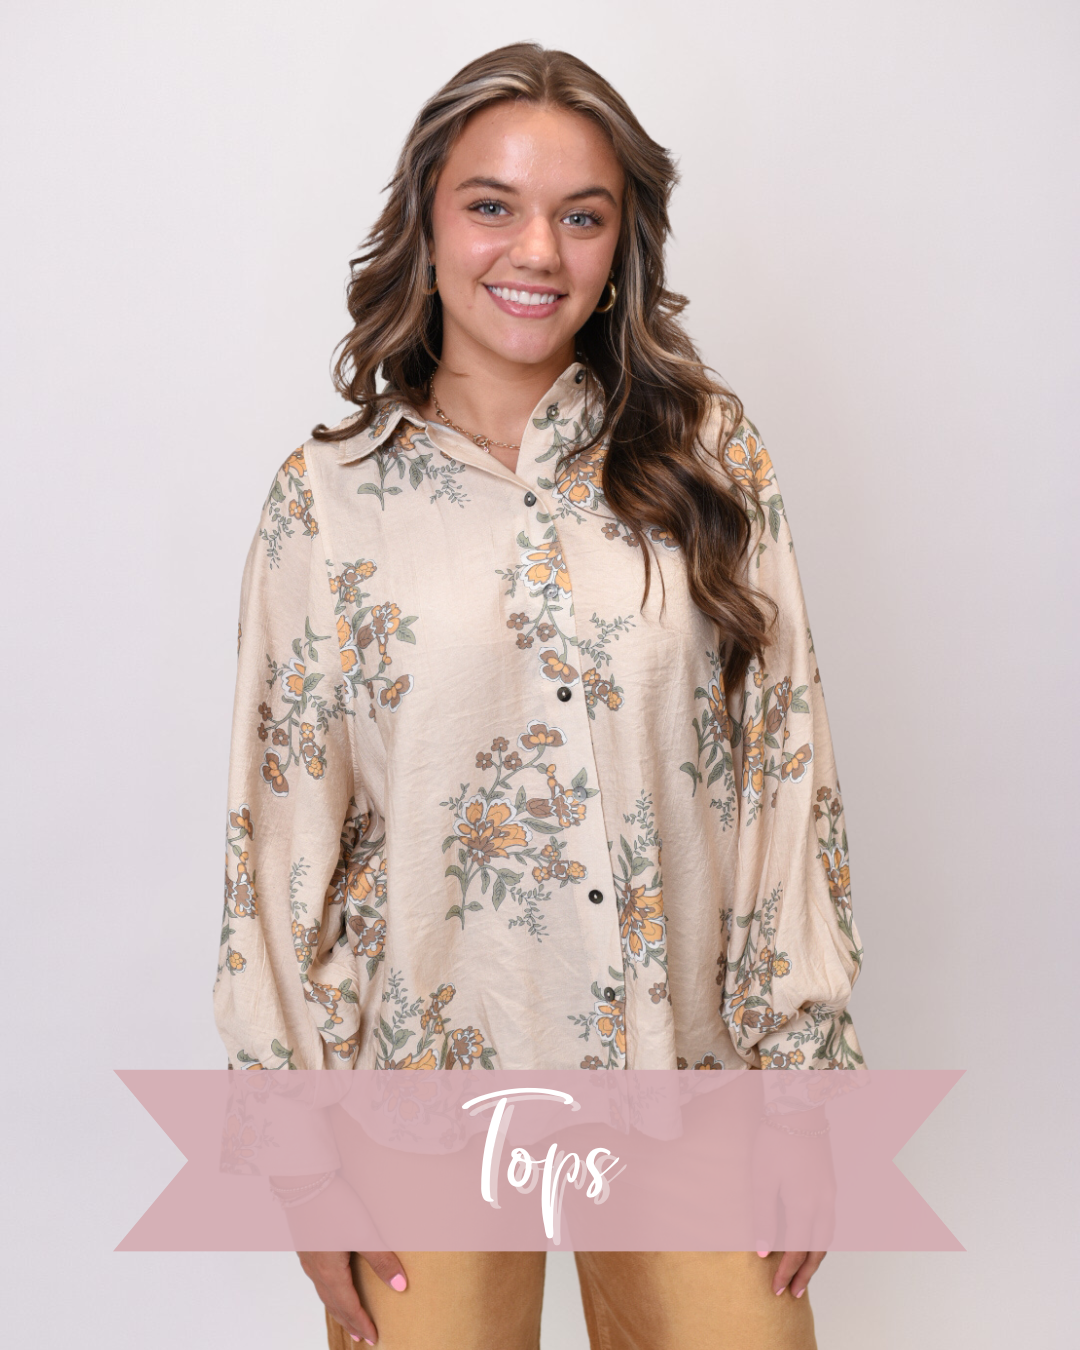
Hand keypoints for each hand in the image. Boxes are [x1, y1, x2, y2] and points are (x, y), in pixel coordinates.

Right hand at [271, 1173, 406, 1343]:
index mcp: (331, 1273)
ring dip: (337, 1307)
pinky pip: (317, 1279)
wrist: (303, 1182)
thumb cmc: (334, 1206)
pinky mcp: (306, 1246)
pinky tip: (331, 1284)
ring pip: (324, 1292)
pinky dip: (328, 1291)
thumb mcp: (364, 1233)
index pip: (349, 1306)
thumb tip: (401, 1287)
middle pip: (334, 1304)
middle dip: (349, 1321)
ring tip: (348, 1316)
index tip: (373, 1339)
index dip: (362, 1323)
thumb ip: (382, 1261)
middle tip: (362, 1338)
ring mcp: (308, 1258)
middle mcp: (316, 1271)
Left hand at [751, 1116, 835, 1298]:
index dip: (786, 1271)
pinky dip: (821, 1240)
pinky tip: (812, 1241)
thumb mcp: (762, 1178)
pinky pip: (829, 1222)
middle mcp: (822, 1204)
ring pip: (827, 1237)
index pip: (795, 1250)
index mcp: (804, 1205)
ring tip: (804, 1274)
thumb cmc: (775, 1140)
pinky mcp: (829, 1183)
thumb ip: (764, 1217)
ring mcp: (829, 1193)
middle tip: (794, 1293)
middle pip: (817, 1249)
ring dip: (815, 1259)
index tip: (776, 1289)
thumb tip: (764, 1252)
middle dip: (805, 1273)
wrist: (799, 1108)